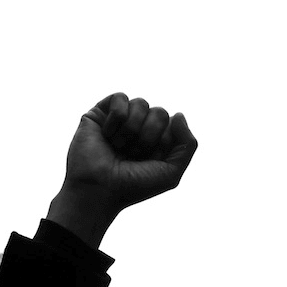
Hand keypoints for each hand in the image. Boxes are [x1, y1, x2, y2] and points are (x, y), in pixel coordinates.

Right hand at [62, 93, 197, 216]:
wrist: (99, 189)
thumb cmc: (133, 186)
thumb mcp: (171, 172)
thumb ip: (188, 145)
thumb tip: (178, 114)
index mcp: (157, 142)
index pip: (173, 124)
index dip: (163, 142)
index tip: (149, 159)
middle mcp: (140, 130)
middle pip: (160, 112)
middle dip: (149, 135)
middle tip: (133, 154)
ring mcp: (120, 121)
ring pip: (141, 103)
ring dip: (132, 129)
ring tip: (118, 147)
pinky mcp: (100, 114)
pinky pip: (120, 97)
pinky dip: (117, 117)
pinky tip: (107, 134)